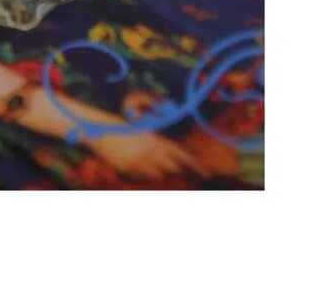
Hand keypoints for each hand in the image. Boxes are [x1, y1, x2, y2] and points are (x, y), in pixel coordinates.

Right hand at [85, 128, 208, 181]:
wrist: (102, 129)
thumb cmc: (125, 129)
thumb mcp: (145, 133)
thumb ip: (159, 146)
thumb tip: (175, 162)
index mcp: (156, 139)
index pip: (182, 154)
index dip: (196, 165)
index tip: (206, 174)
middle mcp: (150, 151)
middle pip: (173, 168)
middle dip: (174, 169)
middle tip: (171, 167)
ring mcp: (140, 162)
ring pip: (158, 175)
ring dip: (157, 172)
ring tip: (145, 161)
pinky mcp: (129, 170)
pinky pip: (143, 178)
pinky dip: (143, 175)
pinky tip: (134, 164)